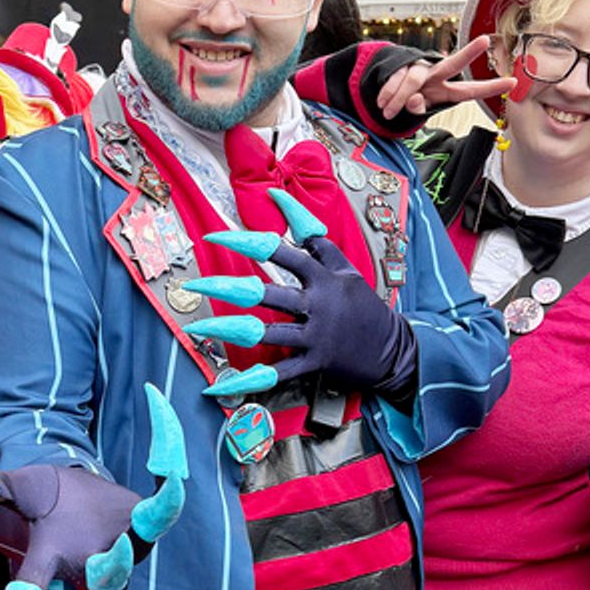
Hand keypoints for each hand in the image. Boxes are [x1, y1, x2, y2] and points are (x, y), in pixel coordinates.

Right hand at [0, 383, 186, 589]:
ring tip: (160, 488)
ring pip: (141, 546)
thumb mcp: (13, 491)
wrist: (73, 488)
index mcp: (63, 571)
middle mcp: (104, 568)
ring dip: (149, 522)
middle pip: (110, 580)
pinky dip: (169, 472)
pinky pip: (166, 499)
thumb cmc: (41, 500)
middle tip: (111, 555)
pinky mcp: (153, 516)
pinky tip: (169, 454)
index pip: (43, 589)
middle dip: (110, 569)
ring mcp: (134, 546)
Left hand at [187, 189, 415, 399]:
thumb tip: (287, 205)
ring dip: (230, 331)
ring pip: (267, 332)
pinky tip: (226, 384)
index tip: (216, 236)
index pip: (282, 252)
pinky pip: (280, 373)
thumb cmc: (363, 306)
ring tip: (199, 329)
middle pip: (267, 293)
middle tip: (195, 285)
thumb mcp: (346, 269)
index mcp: (323, 278)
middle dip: (228, 288)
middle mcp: (318, 305)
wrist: (394, 349)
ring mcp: (316, 336)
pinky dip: (252, 380)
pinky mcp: (315, 363)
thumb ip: (317, 242)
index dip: (248, 242)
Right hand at [375, 37, 517, 124]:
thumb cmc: (410, 102)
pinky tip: (382, 102)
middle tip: (484, 41)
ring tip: (388, 111)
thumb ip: (419, 109)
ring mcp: (419, 68)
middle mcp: (436, 75)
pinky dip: (387, 95)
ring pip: (412, 82)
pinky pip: (394, 82)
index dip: (490, 87)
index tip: (512, 82)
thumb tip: (414, 100)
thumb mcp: (418, 112)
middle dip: (469, 52)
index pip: (470, 90)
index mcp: (445, 90)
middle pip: (454, 63)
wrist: (386, 92)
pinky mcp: (400, 64)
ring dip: (399, 99)